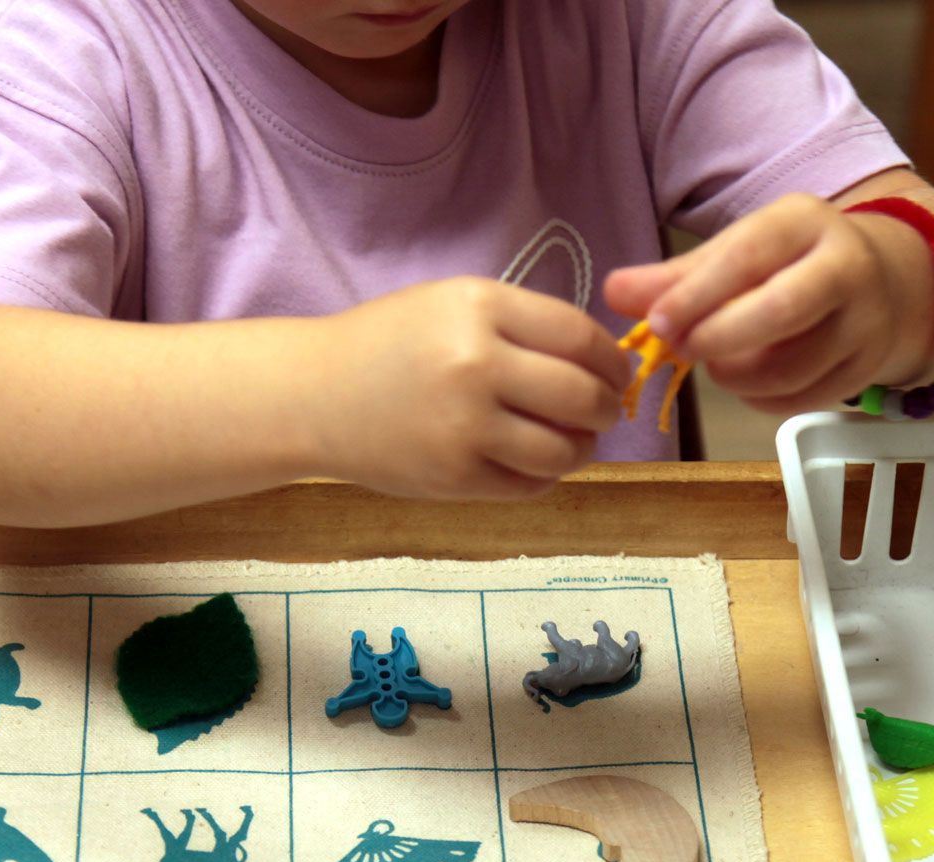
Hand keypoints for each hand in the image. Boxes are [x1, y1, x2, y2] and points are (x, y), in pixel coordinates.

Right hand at [313, 278, 628, 499]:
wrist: (317, 394)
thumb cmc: (392, 343)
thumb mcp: (455, 305)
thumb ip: (525, 325)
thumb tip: (605, 363)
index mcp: (481, 309)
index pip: (581, 338)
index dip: (612, 361)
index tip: (616, 373)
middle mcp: (477, 365)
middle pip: (583, 397)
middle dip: (605, 408)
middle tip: (599, 412)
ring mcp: (465, 426)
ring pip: (564, 450)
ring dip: (580, 448)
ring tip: (569, 440)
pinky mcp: (455, 476)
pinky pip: (530, 484)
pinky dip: (542, 475)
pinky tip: (528, 460)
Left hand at [604, 192, 933, 415]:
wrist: (887, 278)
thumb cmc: (792, 263)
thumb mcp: (738, 251)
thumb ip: (675, 277)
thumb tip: (614, 293)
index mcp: (804, 223)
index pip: (747, 257)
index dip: (696, 295)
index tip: (656, 323)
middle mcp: (845, 267)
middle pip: (781, 310)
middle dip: (720, 337)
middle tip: (684, 348)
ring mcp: (865, 321)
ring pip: (792, 366)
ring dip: (737, 375)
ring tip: (717, 362)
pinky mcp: (867, 367)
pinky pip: (803, 398)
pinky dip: (762, 398)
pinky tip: (747, 381)